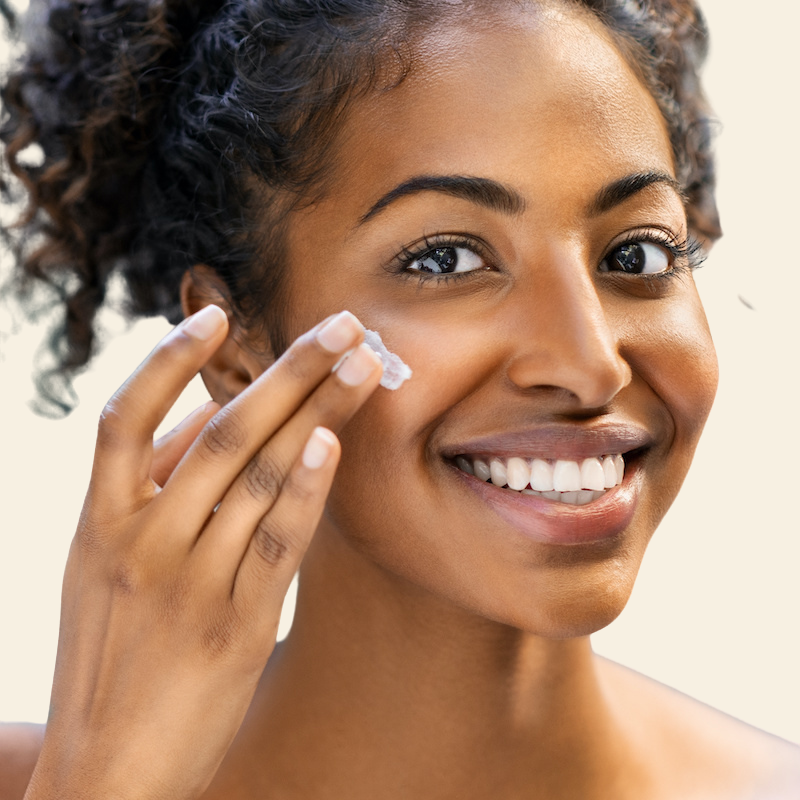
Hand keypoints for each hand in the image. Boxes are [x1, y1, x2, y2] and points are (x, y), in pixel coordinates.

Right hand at [24, 307, 381, 799]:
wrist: (108, 773)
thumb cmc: (111, 660)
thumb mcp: (100, 572)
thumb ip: (145, 495)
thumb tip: (193, 420)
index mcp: (99, 523)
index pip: (123, 420)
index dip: (166, 362)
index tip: (215, 314)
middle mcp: (141, 543)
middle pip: (218, 433)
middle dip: (286, 370)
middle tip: (341, 324)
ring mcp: (188, 583)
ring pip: (256, 475)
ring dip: (316, 412)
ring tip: (362, 365)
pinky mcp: (235, 625)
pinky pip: (276, 543)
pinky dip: (304, 489)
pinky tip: (333, 443)